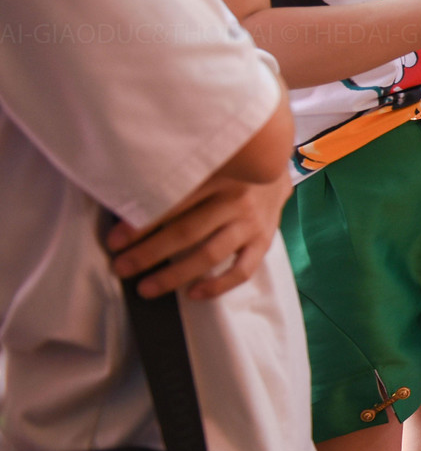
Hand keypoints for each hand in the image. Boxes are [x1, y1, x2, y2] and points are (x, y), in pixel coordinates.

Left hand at [107, 171, 292, 299]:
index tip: (115, 241)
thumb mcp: (206, 156)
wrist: (275, 157)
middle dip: (149, 253)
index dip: (142, 225)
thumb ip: (178, 173)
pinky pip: (242, 270)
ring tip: (146, 288)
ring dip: (175, 274)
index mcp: (218, 173)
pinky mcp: (263, 239)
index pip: (174, 203)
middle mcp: (236, 198)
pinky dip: (218, 285)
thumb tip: (127, 193)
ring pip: (210, 253)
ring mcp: (251, 221)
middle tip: (122, 268)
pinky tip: (192, 293)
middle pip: (187, 231)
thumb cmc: (227, 160)